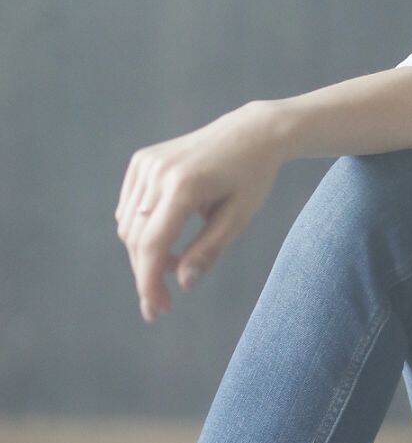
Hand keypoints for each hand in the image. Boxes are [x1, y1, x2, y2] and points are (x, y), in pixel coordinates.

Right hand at [115, 101, 285, 321]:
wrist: (251, 132)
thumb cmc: (252, 177)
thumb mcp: (239, 217)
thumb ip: (209, 249)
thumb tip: (182, 283)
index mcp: (184, 186)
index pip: (152, 244)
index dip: (148, 282)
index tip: (154, 311)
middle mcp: (158, 173)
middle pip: (136, 238)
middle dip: (146, 274)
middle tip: (162, 304)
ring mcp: (146, 164)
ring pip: (128, 225)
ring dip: (144, 253)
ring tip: (174, 265)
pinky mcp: (142, 161)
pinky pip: (130, 207)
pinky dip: (141, 229)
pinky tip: (166, 238)